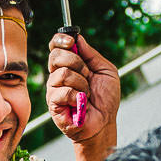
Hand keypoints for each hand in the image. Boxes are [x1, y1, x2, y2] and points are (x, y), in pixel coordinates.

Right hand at [46, 30, 119, 146]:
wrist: (104, 122)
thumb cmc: (105, 100)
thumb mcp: (106, 71)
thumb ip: (92, 54)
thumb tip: (78, 38)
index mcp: (69, 65)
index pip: (56, 46)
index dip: (60, 39)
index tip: (71, 41)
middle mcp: (58, 75)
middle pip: (55, 55)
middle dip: (76, 62)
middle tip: (87, 74)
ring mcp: (54, 89)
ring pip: (62, 73)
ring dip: (81, 83)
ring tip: (87, 94)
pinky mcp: (53, 104)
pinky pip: (63, 91)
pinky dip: (77, 97)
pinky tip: (81, 103)